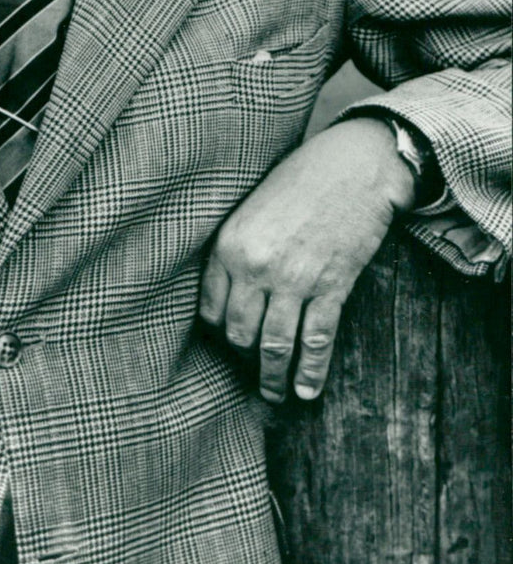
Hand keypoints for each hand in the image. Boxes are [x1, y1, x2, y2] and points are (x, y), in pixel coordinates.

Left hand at [199, 117, 415, 403]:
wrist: (352, 167)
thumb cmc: (299, 181)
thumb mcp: (250, 208)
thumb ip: (237, 248)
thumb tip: (230, 293)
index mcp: (229, 244)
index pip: (211, 308)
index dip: (218, 331)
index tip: (227, 342)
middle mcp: (256, 267)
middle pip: (240, 333)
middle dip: (245, 358)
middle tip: (251, 372)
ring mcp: (294, 280)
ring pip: (275, 346)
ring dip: (273, 378)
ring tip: (274, 396)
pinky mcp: (331, 287)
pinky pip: (316, 341)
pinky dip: (311, 372)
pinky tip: (308, 390)